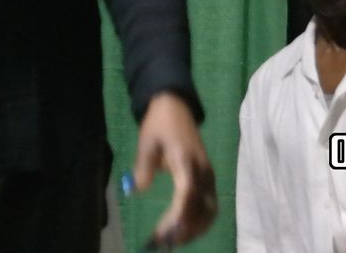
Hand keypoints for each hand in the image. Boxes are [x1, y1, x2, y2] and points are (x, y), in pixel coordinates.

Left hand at [132, 92, 216, 248]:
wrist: (176, 106)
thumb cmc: (159, 124)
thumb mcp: (146, 142)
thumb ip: (142, 167)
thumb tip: (135, 190)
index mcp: (186, 160)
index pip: (187, 192)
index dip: (180, 214)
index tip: (167, 231)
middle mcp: (202, 171)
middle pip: (202, 207)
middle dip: (184, 229)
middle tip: (162, 242)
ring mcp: (208, 175)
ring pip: (209, 211)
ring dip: (194, 229)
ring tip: (171, 241)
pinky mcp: (209, 178)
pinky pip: (210, 206)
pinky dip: (199, 222)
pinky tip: (183, 230)